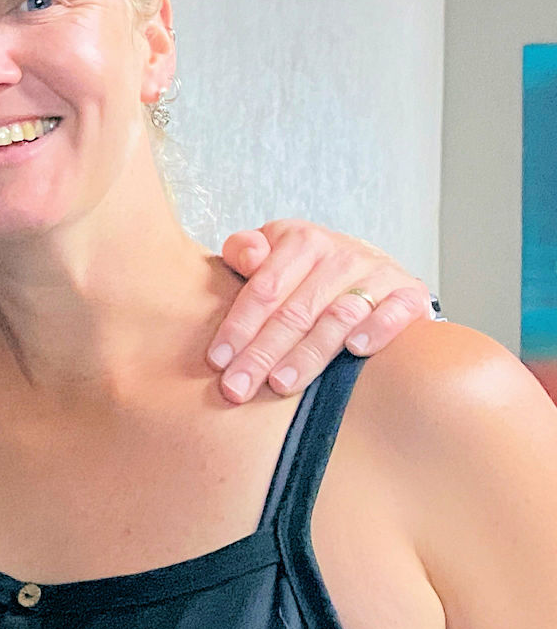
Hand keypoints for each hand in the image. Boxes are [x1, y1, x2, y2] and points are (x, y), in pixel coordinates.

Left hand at [211, 219, 431, 401]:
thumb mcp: (272, 250)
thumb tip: (246, 257)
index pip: (263, 289)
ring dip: (309, 353)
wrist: (372, 265)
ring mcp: (377, 273)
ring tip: (281, 384)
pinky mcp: (409, 294)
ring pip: (338, 318)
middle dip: (262, 353)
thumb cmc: (306, 270)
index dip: (239, 326)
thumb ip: (245, 251)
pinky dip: (378, 330)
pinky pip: (395, 313)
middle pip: (295, 311)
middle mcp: (340, 254)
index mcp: (300, 240)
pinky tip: (356, 351)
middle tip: (238, 388)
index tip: (217, 361)